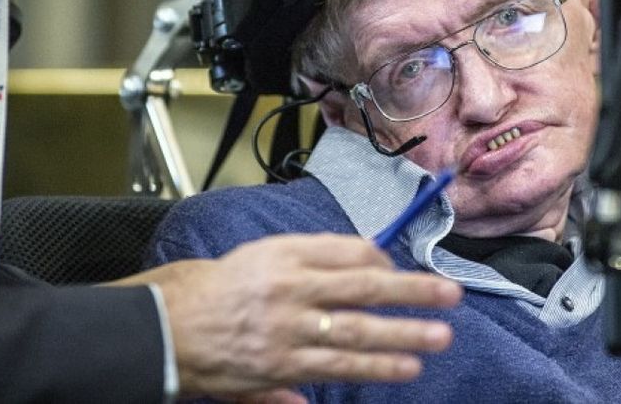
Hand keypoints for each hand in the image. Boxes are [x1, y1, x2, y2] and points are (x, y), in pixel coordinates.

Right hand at [117, 233, 460, 399]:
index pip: (347, 252)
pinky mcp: (282, 365)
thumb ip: (314, 254)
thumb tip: (368, 259)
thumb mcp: (262, 254)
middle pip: (363, 288)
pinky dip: (373, 366)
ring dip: (403, 335)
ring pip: (357, 331)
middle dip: (411, 292)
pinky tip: (404, 368)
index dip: (382, 262)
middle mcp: (289, 289)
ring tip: (439, 337)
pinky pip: (337, 366)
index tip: (403, 269)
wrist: (170, 325)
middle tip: (450, 294)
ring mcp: (288, 330)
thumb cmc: (219, 288)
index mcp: (284, 255)